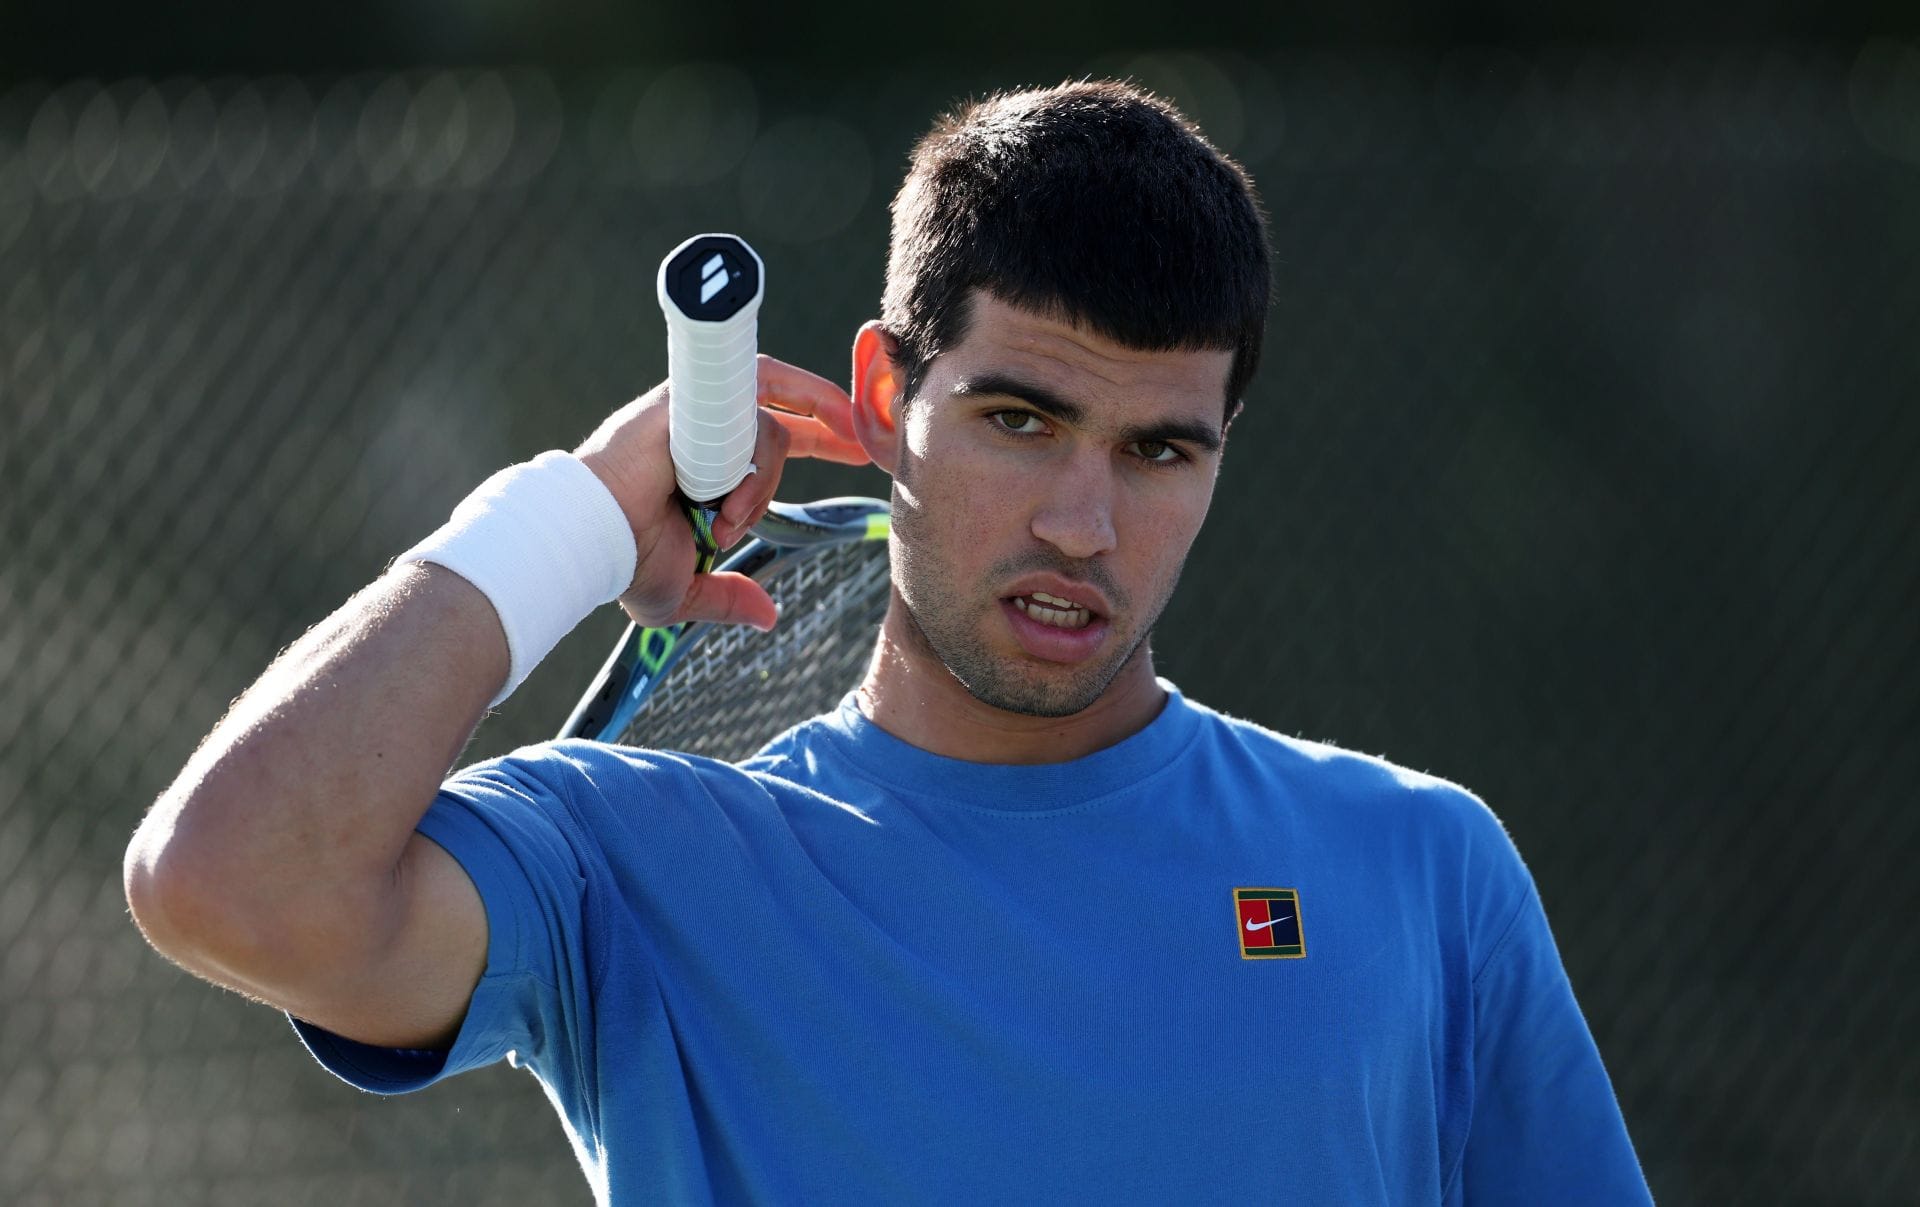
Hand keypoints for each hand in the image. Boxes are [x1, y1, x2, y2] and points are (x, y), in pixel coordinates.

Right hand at [573, 355, 868, 631]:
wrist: (592, 540)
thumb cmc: (623, 561)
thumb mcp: (686, 591)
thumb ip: (728, 599)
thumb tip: (768, 617)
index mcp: (708, 462)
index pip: (775, 433)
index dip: (819, 439)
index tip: (854, 452)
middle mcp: (705, 429)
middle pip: (783, 403)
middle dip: (831, 415)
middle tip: (862, 442)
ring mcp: (697, 410)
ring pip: (770, 428)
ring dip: (765, 483)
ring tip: (727, 523)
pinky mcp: (688, 399)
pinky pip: (750, 416)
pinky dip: (752, 469)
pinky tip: (723, 508)